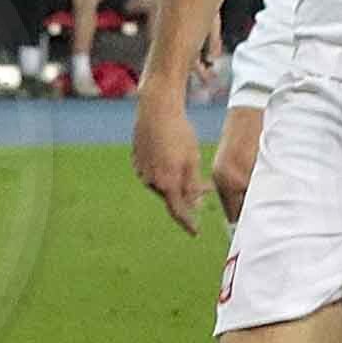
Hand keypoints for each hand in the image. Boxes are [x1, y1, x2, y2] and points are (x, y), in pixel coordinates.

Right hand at [133, 94, 211, 233]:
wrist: (156, 110)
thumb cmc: (180, 133)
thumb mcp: (193, 160)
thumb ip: (193, 186)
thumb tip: (196, 205)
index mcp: (167, 183)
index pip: (178, 211)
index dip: (188, 223)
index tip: (195, 232)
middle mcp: (151, 181)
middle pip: (171, 196)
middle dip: (186, 194)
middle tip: (204, 187)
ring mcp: (141, 170)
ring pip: (162, 183)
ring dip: (175, 180)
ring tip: (187, 163)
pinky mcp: (137, 160)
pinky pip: (153, 171)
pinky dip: (164, 169)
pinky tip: (172, 152)